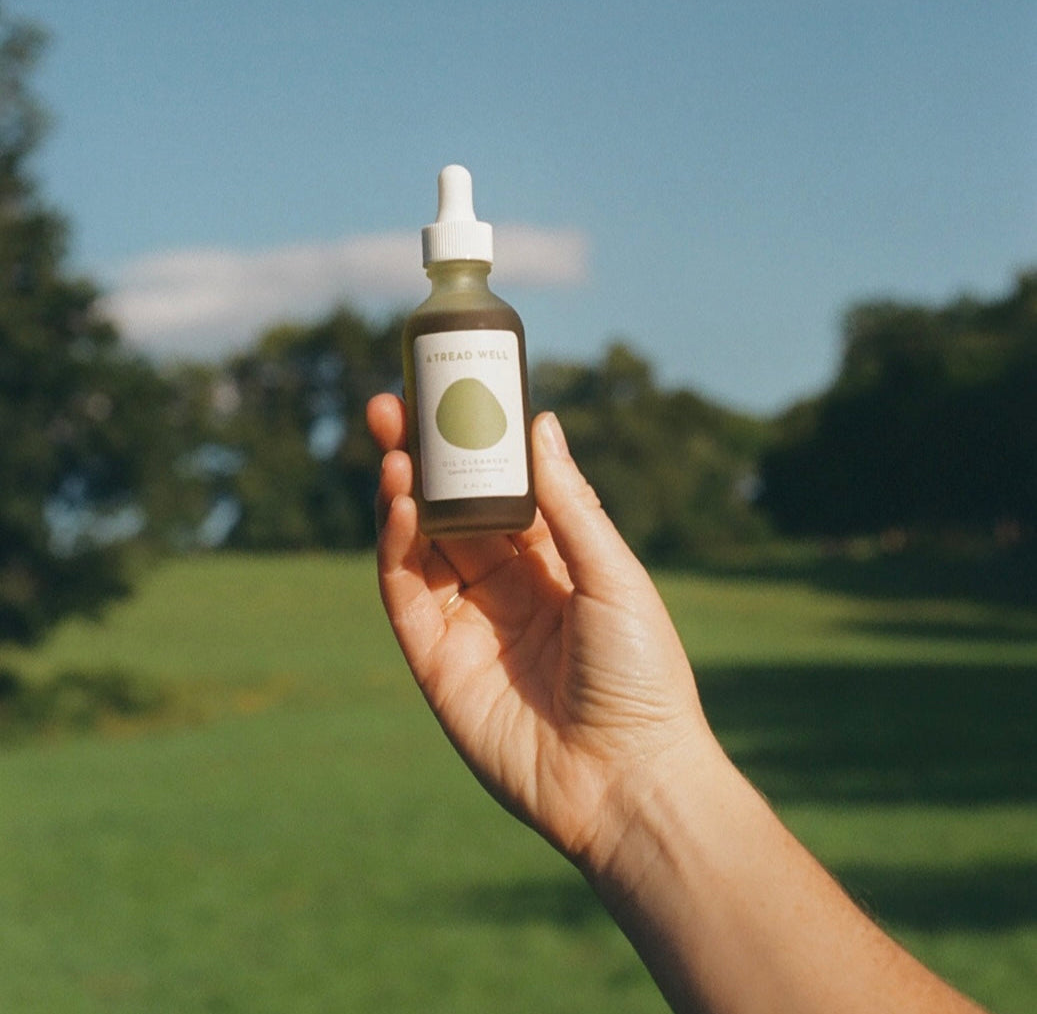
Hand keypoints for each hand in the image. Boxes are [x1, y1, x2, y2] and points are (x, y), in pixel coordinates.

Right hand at [366, 394, 716, 869]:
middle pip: (449, 507)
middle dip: (420, 458)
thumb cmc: (642, 675)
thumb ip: (568, 503)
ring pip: (419, 543)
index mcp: (553, 560)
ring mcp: (467, 622)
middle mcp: (505, 584)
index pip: (500, 487)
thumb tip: (541, 422)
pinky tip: (401, 504)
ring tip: (392, 445)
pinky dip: (395, 547)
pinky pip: (406, 593)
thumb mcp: (612, 575)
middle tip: (392, 406)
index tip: (451, 394)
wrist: (628, 780)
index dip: (472, 443)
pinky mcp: (436, 661)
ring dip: (401, 493)